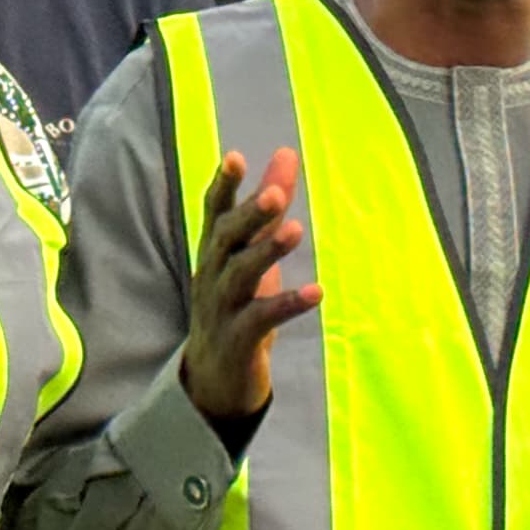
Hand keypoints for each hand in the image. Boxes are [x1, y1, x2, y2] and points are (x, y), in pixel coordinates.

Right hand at [181, 148, 319, 420]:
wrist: (213, 375)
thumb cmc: (236, 301)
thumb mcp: (251, 250)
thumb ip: (270, 205)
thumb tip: (286, 153)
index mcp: (215, 250)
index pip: (215, 212)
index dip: (224, 185)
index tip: (235, 158)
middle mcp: (213, 274)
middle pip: (227, 239)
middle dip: (250, 214)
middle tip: (276, 194)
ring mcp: (223, 307)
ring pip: (241, 276)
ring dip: (268, 252)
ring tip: (296, 230)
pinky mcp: (239, 339)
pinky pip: (262, 319)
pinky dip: (288, 303)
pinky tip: (317, 292)